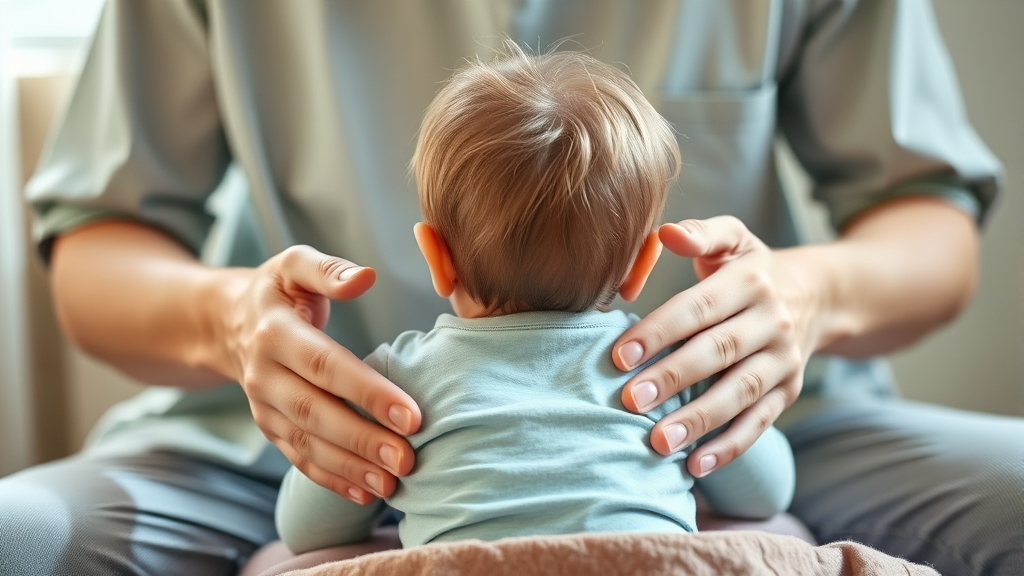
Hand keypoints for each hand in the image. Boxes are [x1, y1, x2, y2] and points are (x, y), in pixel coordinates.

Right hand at [221, 245, 420, 502]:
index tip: (411, 414)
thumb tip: (366, 277)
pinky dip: (331, 480)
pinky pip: (298, 459)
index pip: (325, 366)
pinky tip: (365, 494)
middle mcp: (264, 375)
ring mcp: (263, 407)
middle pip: (315, 412)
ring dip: (350, 467)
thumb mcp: (294, 265)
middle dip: (363, 439)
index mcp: (275, 333)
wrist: (226, 323)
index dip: (367, 392)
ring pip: (306, 443)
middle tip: (408, 459)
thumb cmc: (276, 290)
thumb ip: (328, 270)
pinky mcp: (268, 428)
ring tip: (392, 483)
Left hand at [614, 217, 816, 477]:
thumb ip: (699, 234)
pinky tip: (695, 465)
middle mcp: (772, 321)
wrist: (817, 294)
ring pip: (741, 393)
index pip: (699, 308)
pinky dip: (730, 447)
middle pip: (719, 352)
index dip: (659, 331)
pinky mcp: (789, 392)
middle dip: (674, 377)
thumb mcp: (732, 238)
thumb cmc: (750, 267)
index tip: (618, 355)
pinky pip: (760, 423)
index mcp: (750, 281)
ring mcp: (784, 360)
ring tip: (658, 441)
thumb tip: (665, 234)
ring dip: (699, 420)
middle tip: (630, 400)